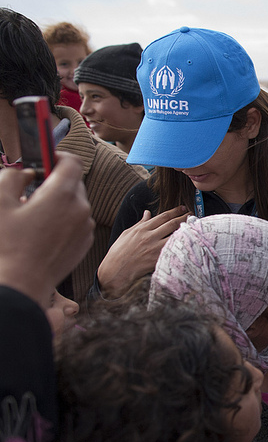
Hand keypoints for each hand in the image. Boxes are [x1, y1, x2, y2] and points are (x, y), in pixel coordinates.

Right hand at [0, 153, 93, 307]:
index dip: (55, 156)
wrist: (20, 286)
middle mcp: (80, 209)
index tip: (42, 161)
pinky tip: (42, 232)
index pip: (71, 161)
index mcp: (62, 195)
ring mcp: (85, 228)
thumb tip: (26, 173)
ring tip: (32, 215)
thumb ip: (12, 177)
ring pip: (75, 203)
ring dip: (58, 202)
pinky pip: (77, 221)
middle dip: (53, 181)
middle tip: (30, 191)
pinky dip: (64, 219)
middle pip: (73, 182)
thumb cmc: (6, 246)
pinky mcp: (84, 243)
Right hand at [97, 206, 189, 298]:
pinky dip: (181, 244)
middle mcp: (150, 237)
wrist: (115, 271)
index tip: (182, 208)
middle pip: (171, 224)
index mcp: (142, 229)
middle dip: (183, 218)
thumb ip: (140, 223)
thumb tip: (147, 213)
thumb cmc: (119, 252)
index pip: (162, 217)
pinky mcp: (157, 259)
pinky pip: (172, 249)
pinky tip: (188, 242)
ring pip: (174, 236)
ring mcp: (154, 248)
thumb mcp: (127, 233)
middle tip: (191, 214)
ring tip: (193, 226)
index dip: (174, 211)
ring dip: (185, 230)